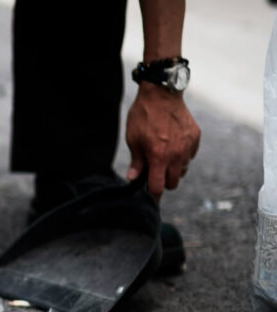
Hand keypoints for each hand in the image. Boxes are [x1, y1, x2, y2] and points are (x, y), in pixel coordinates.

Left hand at [125, 82, 200, 200]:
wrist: (162, 94)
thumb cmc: (143, 116)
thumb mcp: (133, 139)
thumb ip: (136, 162)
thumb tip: (133, 179)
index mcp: (159, 157)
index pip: (158, 187)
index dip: (153, 196)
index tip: (150, 200)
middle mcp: (177, 155)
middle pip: (173, 183)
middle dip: (163, 181)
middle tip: (154, 172)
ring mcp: (188, 147)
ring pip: (183, 170)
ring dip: (174, 170)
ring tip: (163, 157)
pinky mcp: (196, 138)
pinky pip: (190, 156)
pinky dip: (182, 156)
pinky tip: (173, 146)